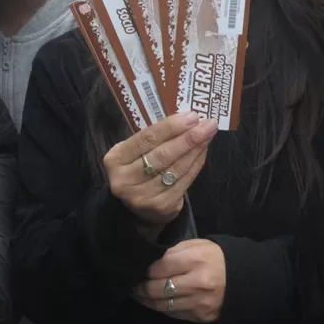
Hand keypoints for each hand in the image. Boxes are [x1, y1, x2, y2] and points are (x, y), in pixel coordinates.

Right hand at [103, 111, 216, 227]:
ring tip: (208, 135)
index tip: (191, 116)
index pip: (146, 139)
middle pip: (162, 155)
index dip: (170, 127)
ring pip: (176, 169)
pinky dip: (196, 165)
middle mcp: (126, 179)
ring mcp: (143, 195)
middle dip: (188, 138)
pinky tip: (202, 152)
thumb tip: (186, 119)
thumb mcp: (133, 152)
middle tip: (207, 124)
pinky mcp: (162, 206)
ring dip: (196, 150)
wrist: (134, 207)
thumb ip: (153, 139)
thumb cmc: (136, 169)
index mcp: (115, 159)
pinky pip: (184, 181)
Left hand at [135, 239, 225, 322]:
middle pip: (156, 289)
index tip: (136, 269)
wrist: (245, 279)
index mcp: (195, 260)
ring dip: (147, 300)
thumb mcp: (198, 245)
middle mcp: (197, 283)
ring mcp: (199, 302)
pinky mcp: (201, 316)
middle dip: (140, 288)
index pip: (158, 268)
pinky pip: (174, 314)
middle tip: (132, 284)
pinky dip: (162, 308)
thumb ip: (173, 252)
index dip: (143, 270)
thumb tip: (150, 263)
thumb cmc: (217, 258)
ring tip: (139, 294)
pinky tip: (155, 302)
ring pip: (162, 305)